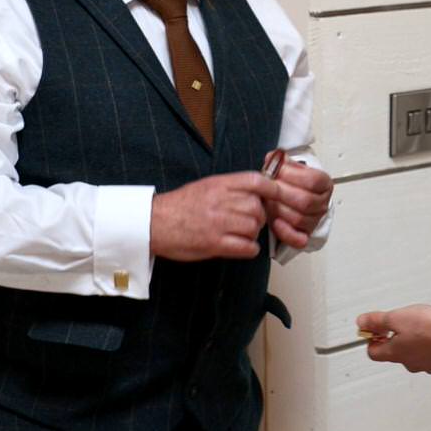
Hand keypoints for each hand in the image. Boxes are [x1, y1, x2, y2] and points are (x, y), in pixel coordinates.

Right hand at [149, 171, 280, 260]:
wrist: (153, 223)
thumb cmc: (179, 206)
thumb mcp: (206, 186)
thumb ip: (231, 188)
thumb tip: (258, 192)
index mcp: (218, 184)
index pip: (256, 181)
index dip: (272, 188)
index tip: (276, 195)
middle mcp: (220, 201)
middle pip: (258, 207)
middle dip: (259, 217)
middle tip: (249, 222)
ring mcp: (217, 223)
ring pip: (254, 227)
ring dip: (252, 234)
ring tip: (241, 235)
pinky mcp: (214, 244)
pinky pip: (246, 247)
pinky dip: (249, 249)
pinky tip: (241, 247)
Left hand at [263, 154, 332, 251]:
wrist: (292, 197)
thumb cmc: (291, 183)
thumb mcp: (289, 167)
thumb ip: (281, 161)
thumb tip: (273, 159)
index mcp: (324, 184)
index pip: (313, 181)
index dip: (292, 175)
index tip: (277, 171)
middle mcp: (322, 203)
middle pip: (305, 201)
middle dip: (281, 194)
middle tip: (267, 187)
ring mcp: (314, 220)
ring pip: (298, 218)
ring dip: (279, 209)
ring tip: (266, 201)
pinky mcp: (304, 235)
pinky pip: (298, 239)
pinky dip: (285, 232)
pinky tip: (275, 222)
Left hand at [357, 305, 430, 373]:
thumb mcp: (397, 317)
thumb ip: (377, 321)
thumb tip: (362, 322)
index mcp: (395, 353)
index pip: (373, 353)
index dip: (371, 340)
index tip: (375, 330)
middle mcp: (410, 363)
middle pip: (394, 354)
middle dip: (395, 339)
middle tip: (401, 325)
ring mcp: (427, 365)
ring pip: (414, 355)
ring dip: (415, 343)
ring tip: (422, 328)